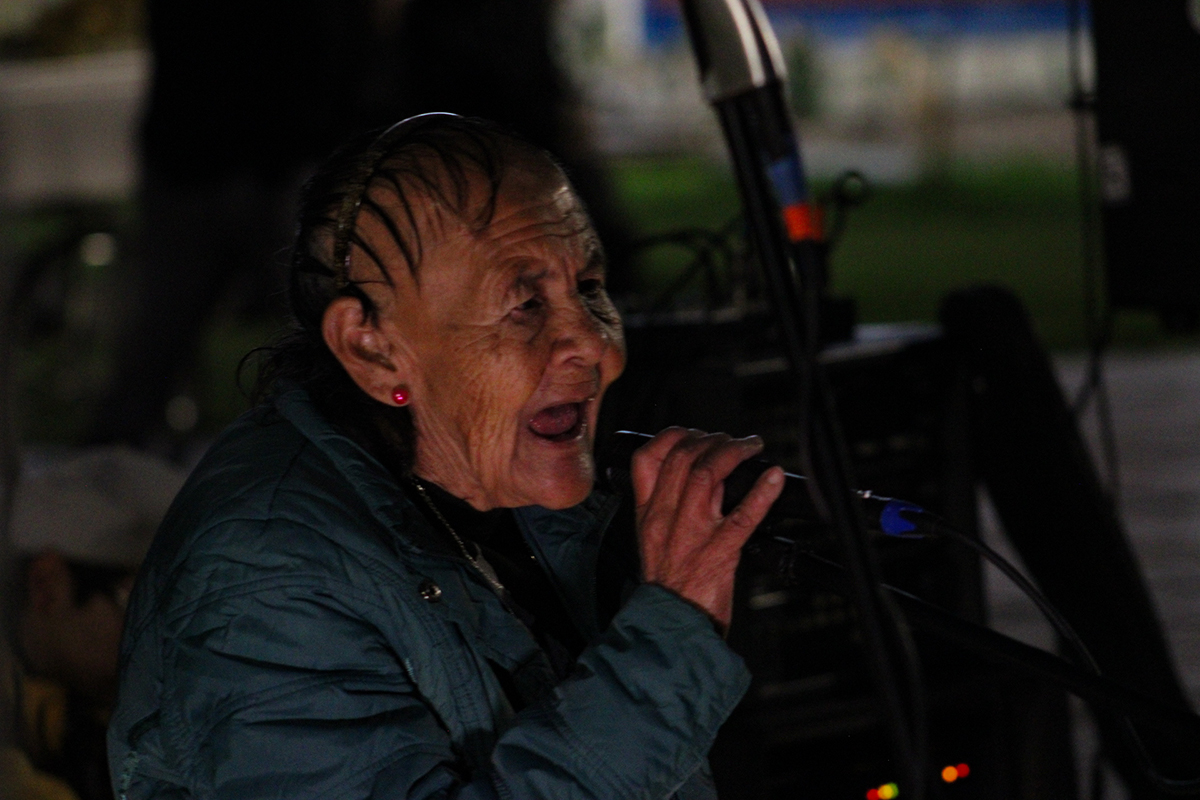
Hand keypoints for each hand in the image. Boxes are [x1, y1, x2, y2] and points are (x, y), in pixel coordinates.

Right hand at [632, 427, 784, 633]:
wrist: (671, 629)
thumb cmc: (670, 589)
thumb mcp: (656, 543)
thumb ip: (674, 511)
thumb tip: (708, 480)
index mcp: (648, 515)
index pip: (648, 459)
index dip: (674, 435)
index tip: (696, 434)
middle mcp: (666, 518)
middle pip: (683, 457)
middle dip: (712, 439)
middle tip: (733, 441)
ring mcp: (692, 535)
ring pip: (707, 474)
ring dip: (733, 452)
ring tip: (752, 447)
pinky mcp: (719, 554)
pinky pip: (742, 516)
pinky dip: (761, 493)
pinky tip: (773, 478)